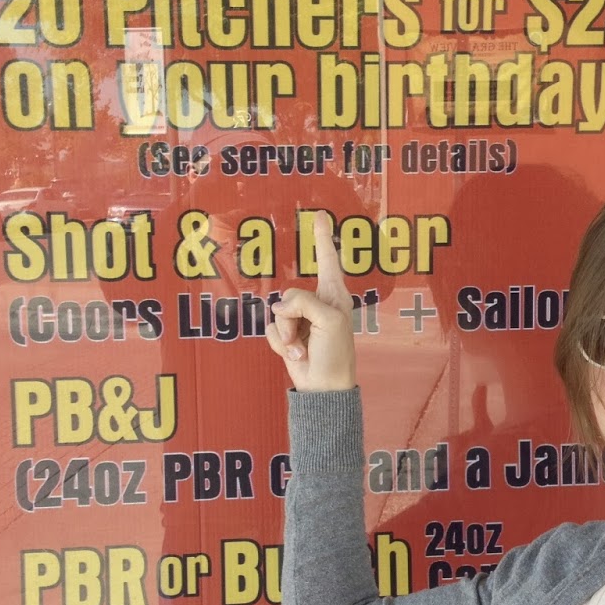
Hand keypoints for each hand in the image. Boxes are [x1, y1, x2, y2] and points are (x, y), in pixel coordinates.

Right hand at [266, 211, 357, 391]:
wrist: (323, 387)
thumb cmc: (336, 353)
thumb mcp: (328, 320)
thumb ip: (303, 302)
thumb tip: (279, 307)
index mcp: (335, 294)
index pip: (328, 260)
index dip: (322, 239)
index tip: (319, 217)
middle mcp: (317, 302)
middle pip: (291, 293)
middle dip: (293, 317)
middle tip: (309, 335)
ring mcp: (299, 318)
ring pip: (277, 312)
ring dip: (286, 334)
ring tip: (303, 348)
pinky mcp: (285, 333)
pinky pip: (269, 328)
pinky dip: (280, 344)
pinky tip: (296, 355)